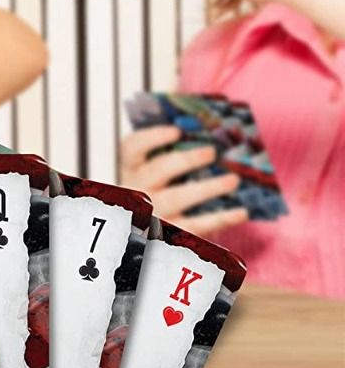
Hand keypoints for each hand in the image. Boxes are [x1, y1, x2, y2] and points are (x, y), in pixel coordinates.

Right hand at [120, 126, 248, 236]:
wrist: (137, 235)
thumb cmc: (147, 196)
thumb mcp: (143, 173)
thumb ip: (161, 155)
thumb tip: (198, 131)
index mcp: (127, 169)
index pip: (133, 148)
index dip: (153, 138)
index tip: (176, 131)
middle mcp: (135, 190)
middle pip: (158, 171)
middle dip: (185, 160)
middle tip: (211, 152)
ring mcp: (151, 214)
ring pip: (176, 199)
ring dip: (207, 188)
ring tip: (232, 180)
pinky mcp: (167, 236)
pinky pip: (194, 227)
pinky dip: (220, 219)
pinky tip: (241, 213)